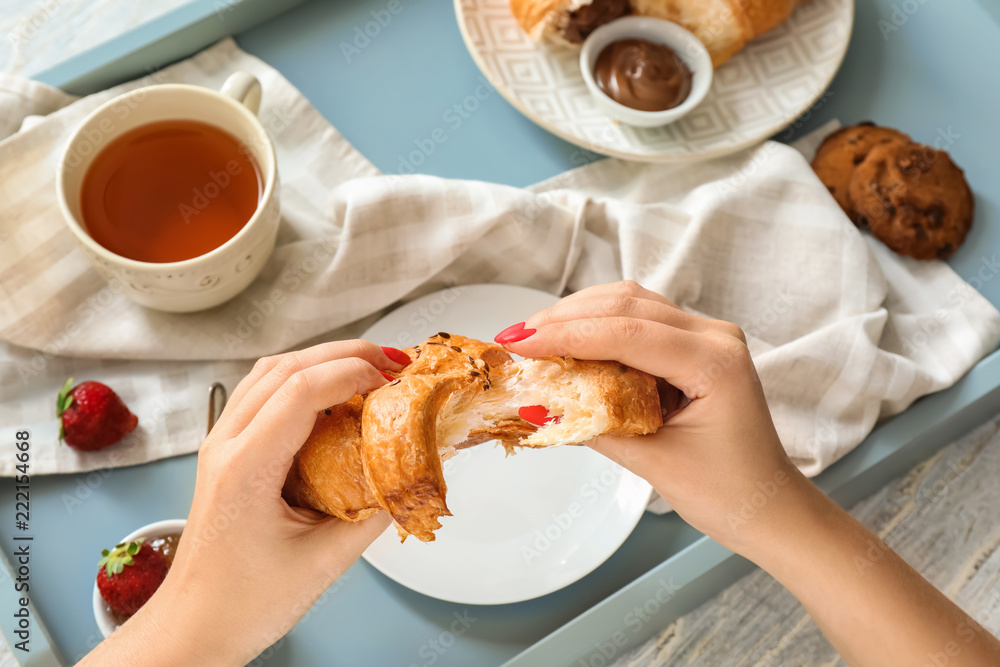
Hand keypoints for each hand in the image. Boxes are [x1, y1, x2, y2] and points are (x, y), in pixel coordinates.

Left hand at [81, 340, 406, 665]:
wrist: (192, 628)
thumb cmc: (243, 604)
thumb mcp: (323, 563)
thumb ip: (374, 514)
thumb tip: (412, 475)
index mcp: (245, 467)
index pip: (300, 390)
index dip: (352, 372)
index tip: (394, 379)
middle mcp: (225, 444)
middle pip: (285, 367)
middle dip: (344, 353)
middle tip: (393, 361)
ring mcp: (220, 444)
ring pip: (269, 373)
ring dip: (321, 360)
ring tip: (368, 369)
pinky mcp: (227, 452)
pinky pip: (262, 394)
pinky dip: (302, 381)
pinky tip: (333, 397)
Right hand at [499, 281, 999, 666]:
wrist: (770, 506)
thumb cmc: (726, 493)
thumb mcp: (653, 463)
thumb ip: (595, 426)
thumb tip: (538, 403)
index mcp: (714, 362)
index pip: (627, 333)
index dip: (566, 334)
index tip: (518, 342)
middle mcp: (715, 335)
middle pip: (627, 303)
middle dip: (565, 317)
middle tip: (516, 338)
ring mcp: (709, 335)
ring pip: (632, 303)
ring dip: (580, 315)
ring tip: (534, 337)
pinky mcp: (696, 344)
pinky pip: (641, 321)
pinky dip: (601, 327)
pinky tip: (570, 342)